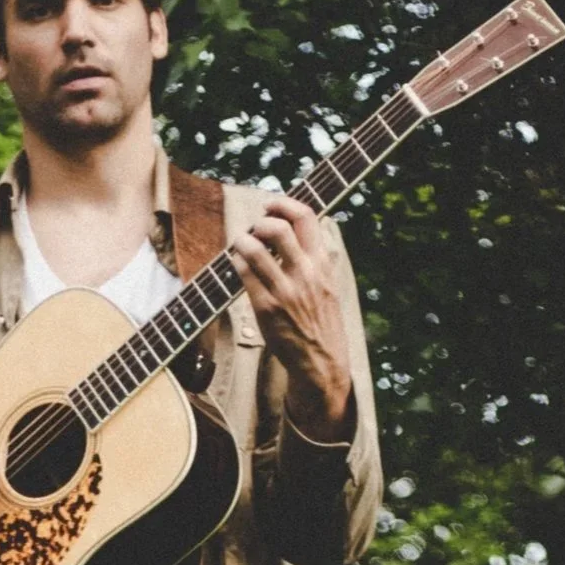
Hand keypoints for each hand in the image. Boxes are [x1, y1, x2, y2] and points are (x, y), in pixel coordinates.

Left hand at [227, 194, 354, 439]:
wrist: (322, 361)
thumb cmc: (321, 321)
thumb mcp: (328, 284)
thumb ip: (314, 257)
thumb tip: (296, 228)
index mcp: (322, 263)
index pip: (306, 216)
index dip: (283, 204)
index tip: (270, 206)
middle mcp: (305, 274)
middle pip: (278, 227)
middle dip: (260, 222)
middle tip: (254, 230)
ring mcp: (284, 291)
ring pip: (255, 249)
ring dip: (242, 240)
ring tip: (241, 244)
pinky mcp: (266, 309)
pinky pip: (243, 274)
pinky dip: (236, 262)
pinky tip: (236, 263)